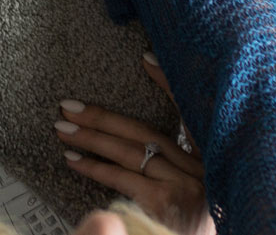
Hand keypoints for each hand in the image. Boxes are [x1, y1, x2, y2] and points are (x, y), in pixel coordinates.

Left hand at [55, 62, 211, 234]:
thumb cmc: (191, 227)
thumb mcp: (196, 193)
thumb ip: (177, 165)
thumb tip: (143, 134)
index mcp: (213, 161)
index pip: (189, 113)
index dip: (168, 83)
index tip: (145, 59)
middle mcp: (202, 169)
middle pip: (147, 132)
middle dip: (105, 116)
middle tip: (70, 104)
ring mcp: (185, 185)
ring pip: (131, 151)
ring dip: (92, 137)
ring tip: (63, 127)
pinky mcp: (166, 202)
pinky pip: (124, 177)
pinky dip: (96, 167)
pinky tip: (75, 160)